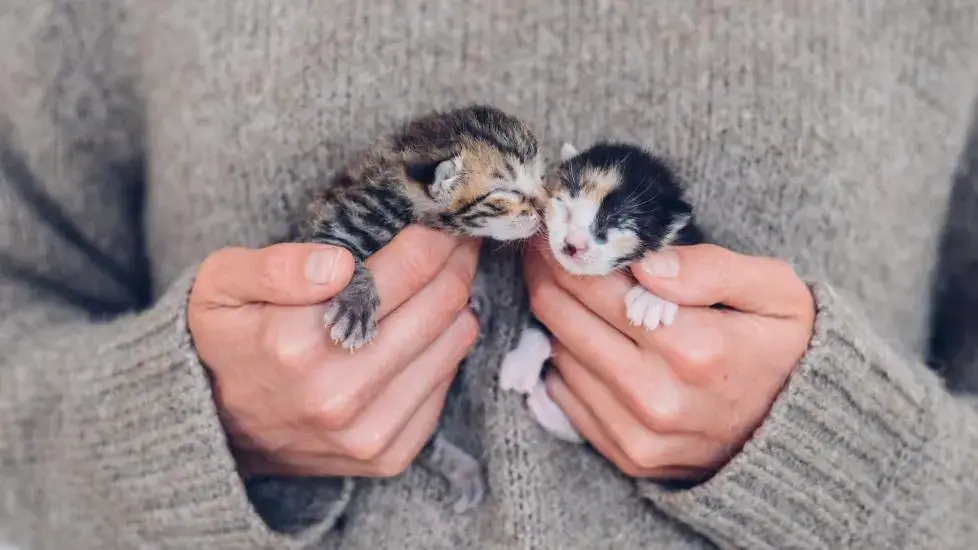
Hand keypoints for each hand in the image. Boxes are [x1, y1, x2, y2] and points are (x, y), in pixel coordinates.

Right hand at [188, 226, 479, 477]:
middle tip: (460, 237)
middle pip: (439, 305)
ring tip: (451, 275)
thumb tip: (338, 263)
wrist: (220, 429)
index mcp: (295, 343)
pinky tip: (432, 328)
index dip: (437, 235)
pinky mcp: (388, 455)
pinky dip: (447, 349)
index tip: (447, 215)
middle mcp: (337, 394)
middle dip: (457, 261)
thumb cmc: (227, 341)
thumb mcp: (220, 285)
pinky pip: (445, 386)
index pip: (403, 270)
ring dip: (459, 302)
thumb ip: (274, 265)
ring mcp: (366, 432)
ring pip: (453, 343)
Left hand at [524, 239, 814, 479]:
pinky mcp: (627, 456)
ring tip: (564, 291)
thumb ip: (713, 269)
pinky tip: (583, 340)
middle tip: (542, 252)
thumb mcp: (776, 292)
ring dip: (555, 320)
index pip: (596, 286)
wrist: (802, 435)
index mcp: (694, 348)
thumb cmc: (785, 349)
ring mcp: (638, 433)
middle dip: (547, 278)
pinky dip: (566, 364)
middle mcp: (656, 396)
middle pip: (564, 320)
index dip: (565, 253)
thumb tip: (647, 263)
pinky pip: (567, 399)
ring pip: (559, 357)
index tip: (551, 231)